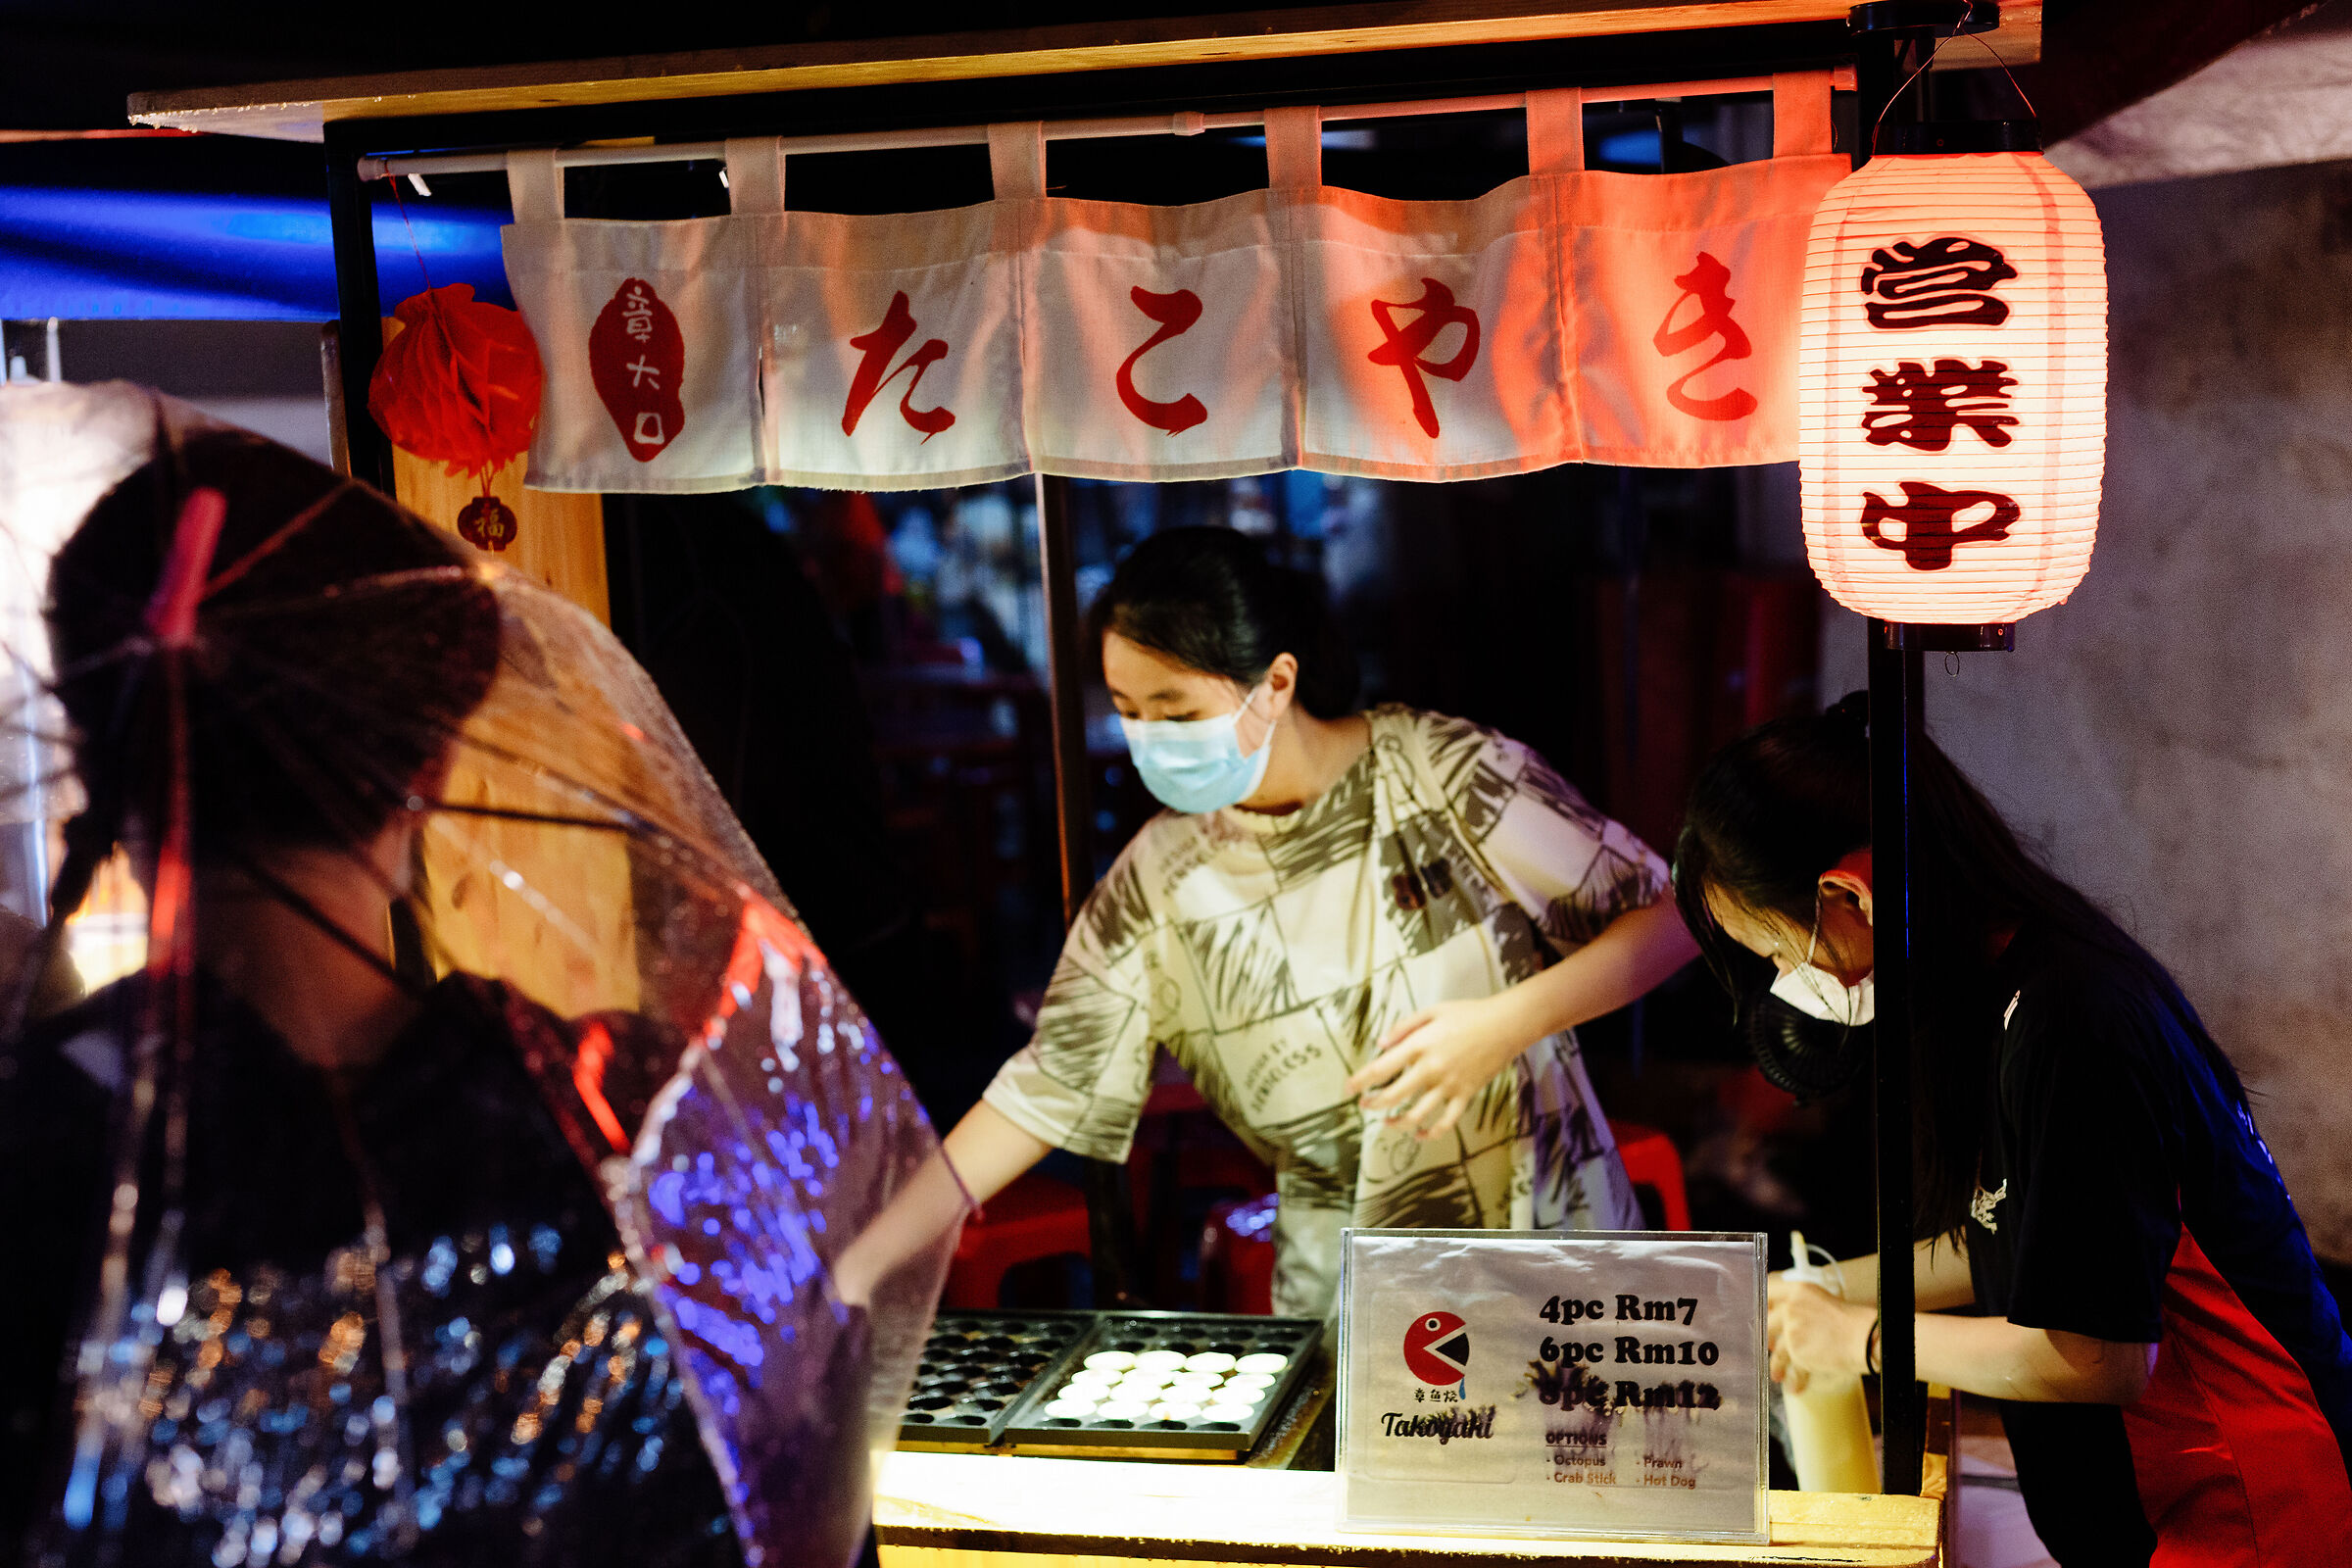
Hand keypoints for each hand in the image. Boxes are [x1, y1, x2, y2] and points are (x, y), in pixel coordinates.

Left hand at [1344, 995, 1526, 1142]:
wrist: (1505, 1025)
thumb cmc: (1467, 1014)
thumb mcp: (1431, 1011)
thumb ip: (1402, 1028)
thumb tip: (1380, 1045)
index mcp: (1419, 1046)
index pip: (1380, 1069)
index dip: (1359, 1082)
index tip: (1348, 1089)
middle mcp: (1431, 1069)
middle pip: (1393, 1096)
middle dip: (1373, 1104)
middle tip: (1364, 1104)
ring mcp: (1449, 1085)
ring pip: (1416, 1115)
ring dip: (1397, 1122)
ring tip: (1387, 1122)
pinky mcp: (1465, 1095)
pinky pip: (1445, 1122)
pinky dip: (1430, 1133)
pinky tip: (1419, 1135)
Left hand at [1767, 1281, 1873, 1393]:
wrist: (1864, 1339)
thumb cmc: (1852, 1322)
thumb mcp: (1822, 1303)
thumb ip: (1800, 1307)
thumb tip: (1784, 1321)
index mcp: (1798, 1290)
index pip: (1768, 1290)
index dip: (1762, 1303)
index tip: (1760, 1313)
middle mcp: (1791, 1307)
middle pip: (1766, 1321)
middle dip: (1767, 1336)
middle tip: (1770, 1345)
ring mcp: (1792, 1329)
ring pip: (1777, 1348)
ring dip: (1777, 1364)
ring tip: (1777, 1374)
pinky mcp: (1797, 1351)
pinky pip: (1792, 1367)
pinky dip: (1794, 1379)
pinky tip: (1794, 1387)